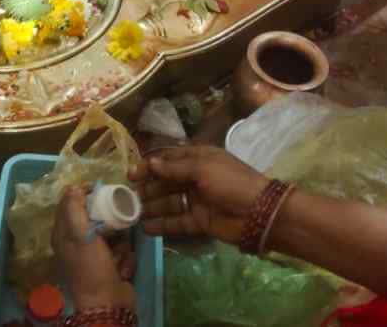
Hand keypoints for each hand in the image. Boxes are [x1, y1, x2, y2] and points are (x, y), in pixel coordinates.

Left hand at [52, 187, 135, 310]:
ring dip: (120, 245)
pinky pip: (122, 252)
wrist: (108, 304)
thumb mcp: (80, 235)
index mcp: (63, 235)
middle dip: (110, 224)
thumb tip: (72, 187)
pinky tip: (122, 269)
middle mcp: (77, 243)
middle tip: (114, 230)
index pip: (69, 204)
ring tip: (118, 256)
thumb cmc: (91, 268)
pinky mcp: (111, 266)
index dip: (83, 194)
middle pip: (95, 219)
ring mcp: (95, 256)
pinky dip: (125, 259)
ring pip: (113, 235)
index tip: (100, 189)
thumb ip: (74, 209)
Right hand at [131, 146, 268, 243]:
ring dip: (151, 207)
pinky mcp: (199, 221)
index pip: (168, 159)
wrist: (259, 213)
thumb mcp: (203, 168)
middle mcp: (195, 178)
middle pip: (166, 182)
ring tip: (132, 214)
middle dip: (148, 188)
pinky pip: (177, 221)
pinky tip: (145, 228)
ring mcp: (197, 200)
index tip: (132, 175)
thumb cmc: (231, 182)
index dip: (150, 166)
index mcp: (198, 158)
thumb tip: (151, 163)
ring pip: (169, 202)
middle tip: (128, 197)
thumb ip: (175, 168)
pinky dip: (162, 224)